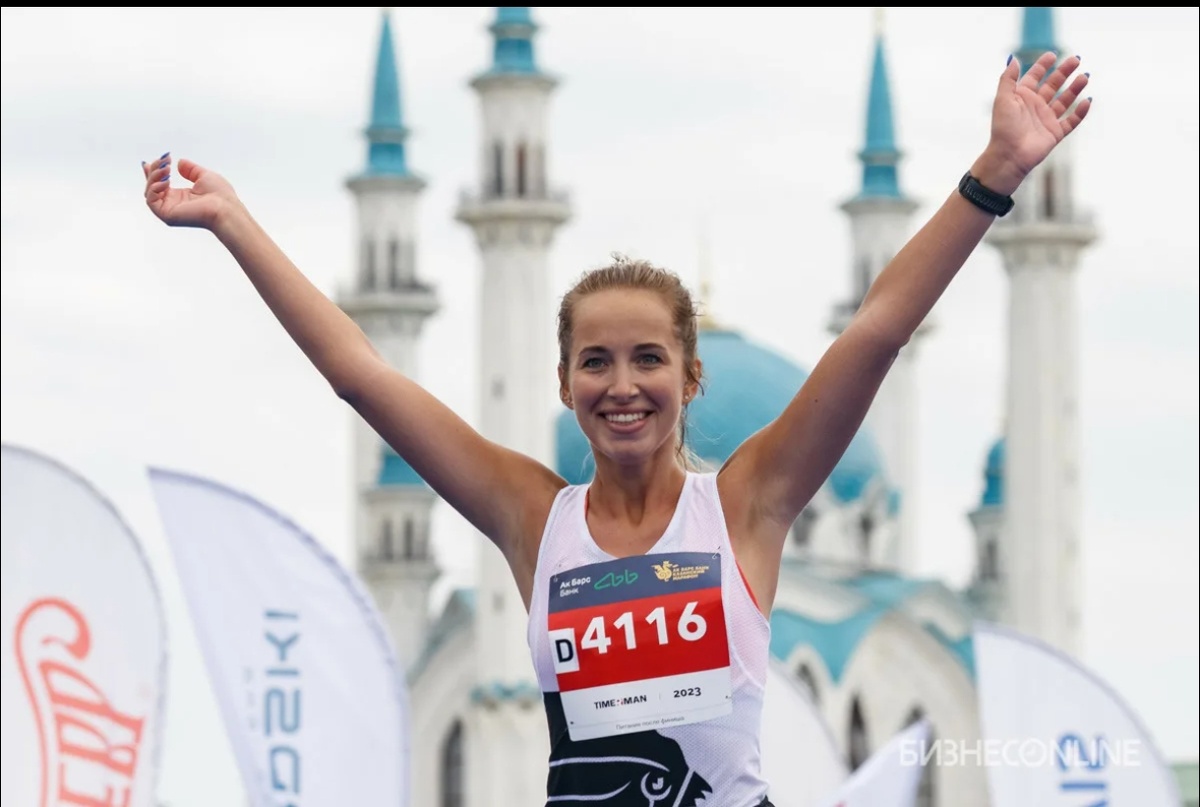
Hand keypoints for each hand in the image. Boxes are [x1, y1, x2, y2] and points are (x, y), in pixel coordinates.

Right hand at [142, 154, 239, 229]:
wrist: (225, 208)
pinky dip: (154, 188)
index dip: (153, 172)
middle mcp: (173, 204)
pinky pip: (151, 201)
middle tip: (164, 160)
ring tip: (166, 168)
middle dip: (154, 170)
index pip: (160, 184)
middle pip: (152, 186)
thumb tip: (179, 162)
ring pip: (149, 192)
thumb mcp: (203, 176)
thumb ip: (190, 169)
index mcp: (181, 196)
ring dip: (154, 176)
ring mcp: (169, 210)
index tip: (149, 161)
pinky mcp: (167, 215)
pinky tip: (166, 181)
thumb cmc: (220, 195)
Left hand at [974, 51, 1091, 195]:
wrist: (1008, 155)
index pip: (1035, 77)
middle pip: (1053, 85)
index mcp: (1022, 98)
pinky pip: (1071, 121)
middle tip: (1076, 59)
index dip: (1043, 65)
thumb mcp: (1002, 99)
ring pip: (1065, 100)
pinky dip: (1080, 112)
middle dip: (1064, 72)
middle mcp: (1035, 107)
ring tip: (1085, 76)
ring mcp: (1046, 119)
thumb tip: (1013, 59)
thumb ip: (1008, 78)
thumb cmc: (1003, 128)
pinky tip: (1087, 100)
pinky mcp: (1055, 133)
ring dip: (1075, 88)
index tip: (1053, 54)